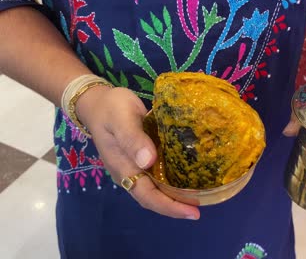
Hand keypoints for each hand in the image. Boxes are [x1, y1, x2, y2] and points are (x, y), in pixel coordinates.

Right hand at [75, 86, 199, 219]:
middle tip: (199, 210)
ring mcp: (135, 166)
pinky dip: (172, 181)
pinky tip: (188, 178)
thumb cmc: (110, 108)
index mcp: (123, 167)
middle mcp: (130, 172)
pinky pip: (158, 175)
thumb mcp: (121, 119)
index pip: (147, 196)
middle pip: (152, 198)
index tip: (192, 212)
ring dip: (174, 197)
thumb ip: (133, 139)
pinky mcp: (142, 157)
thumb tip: (147, 162)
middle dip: (175, 207)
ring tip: (198, 198)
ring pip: (156, 189)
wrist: (98, 100)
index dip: (169, 207)